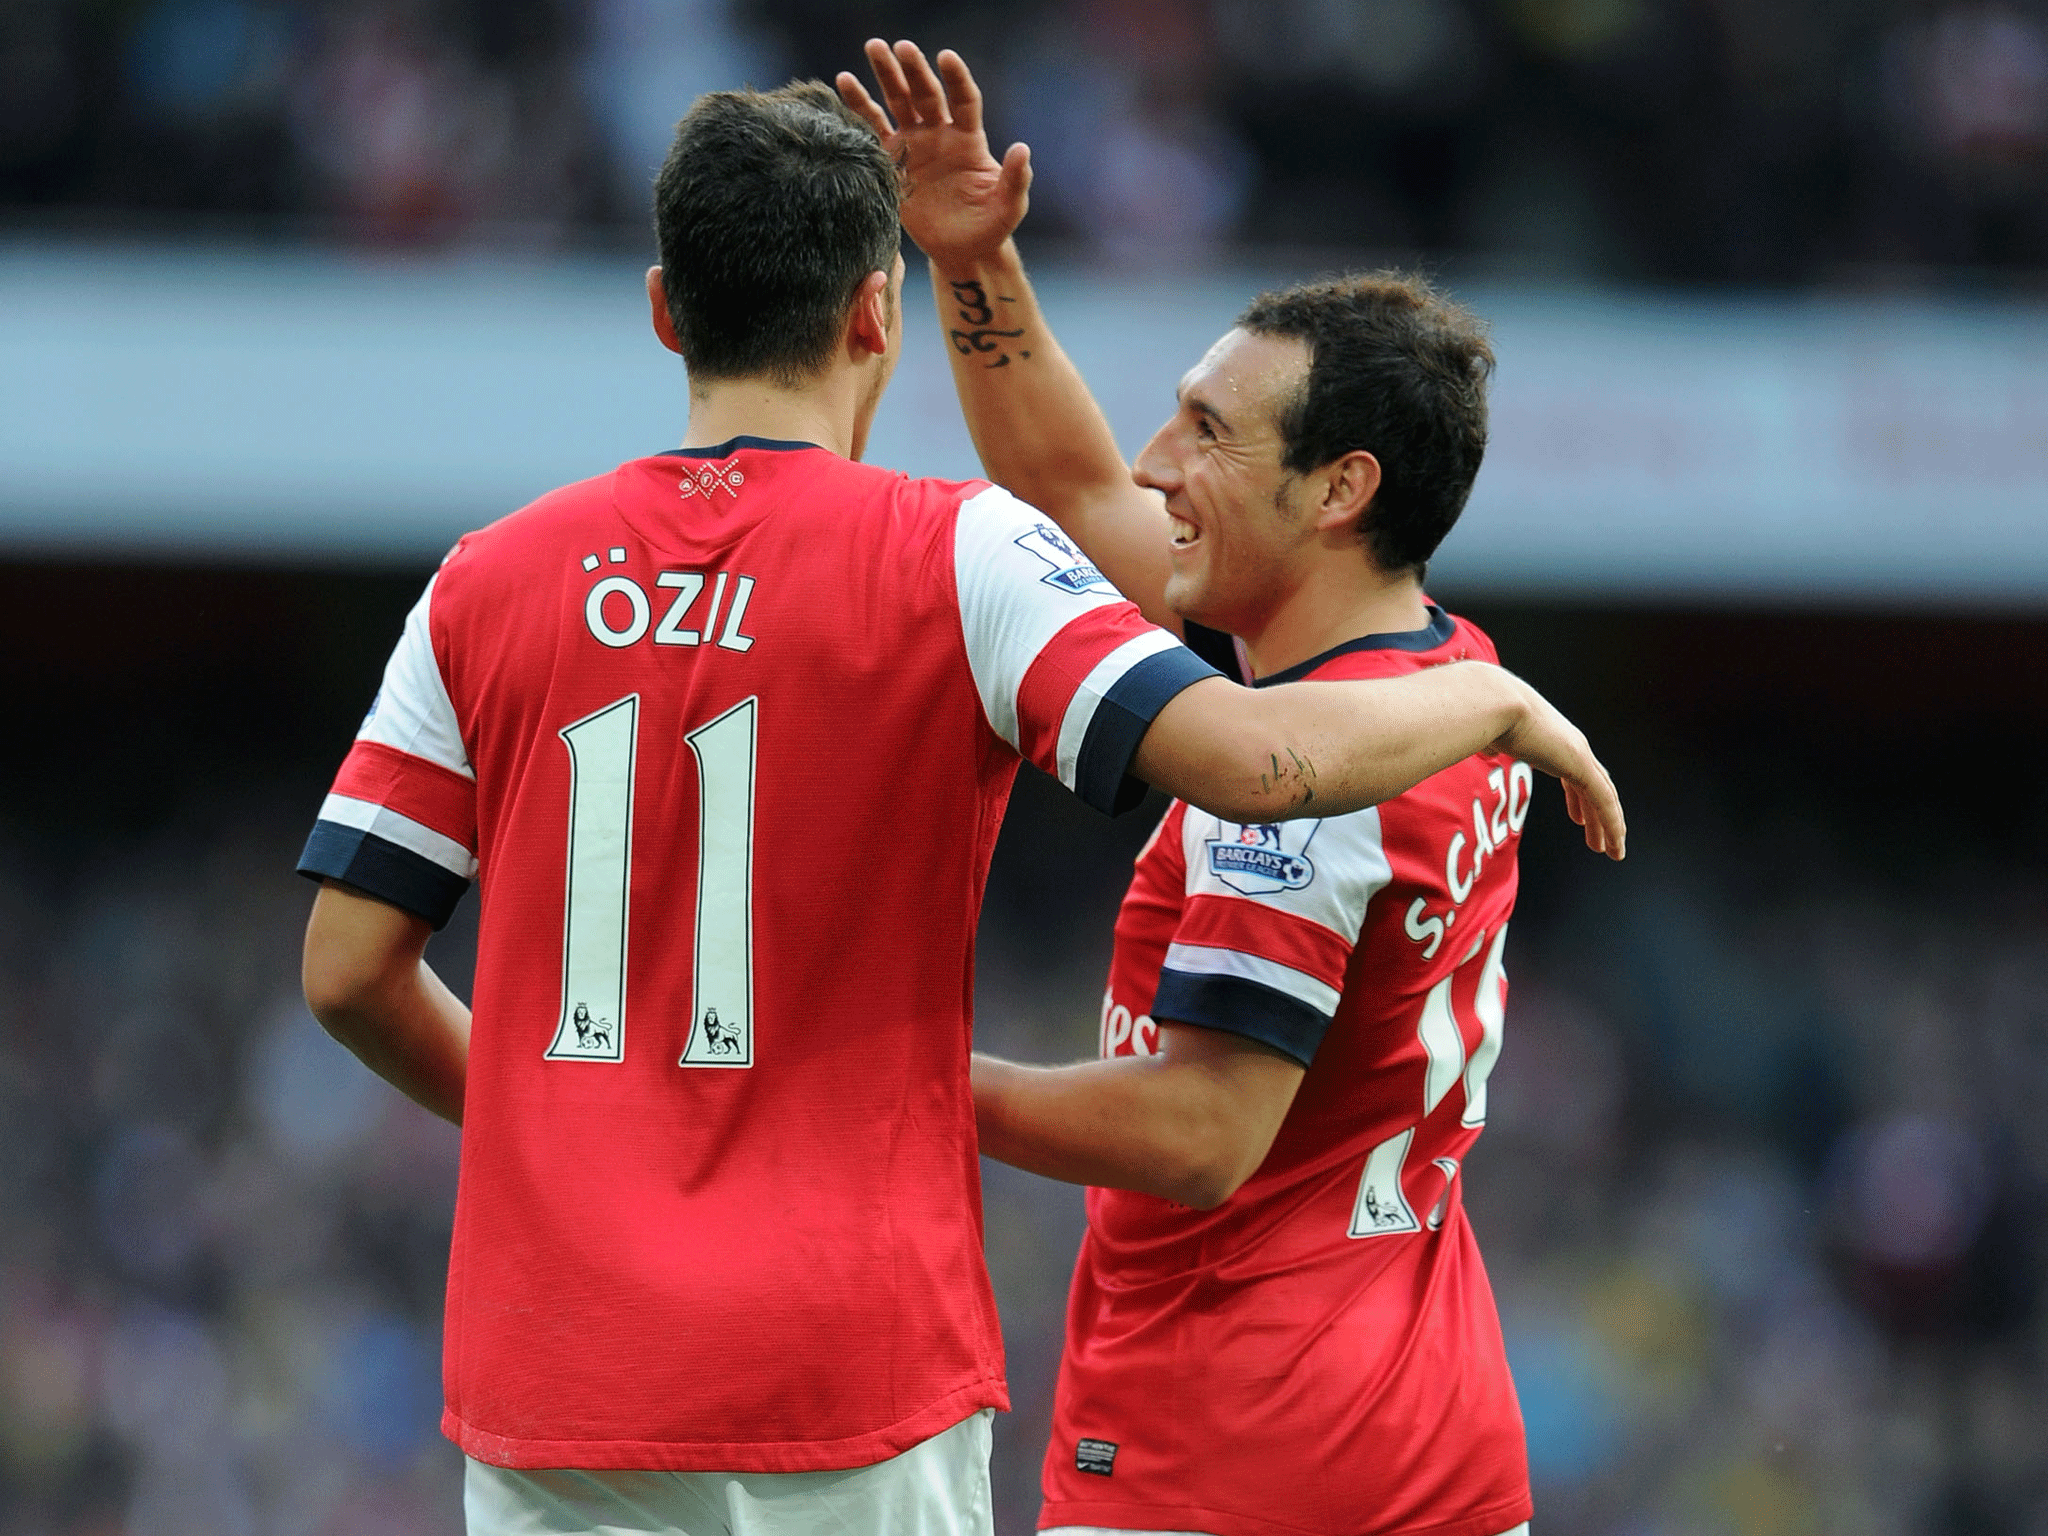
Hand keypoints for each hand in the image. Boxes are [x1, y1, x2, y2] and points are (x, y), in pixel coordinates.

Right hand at [836, 39, 1031, 268]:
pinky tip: (844, 83)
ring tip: (874, 47)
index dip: (956, 78)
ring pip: (899, 102)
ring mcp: (914, 144)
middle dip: (913, 70)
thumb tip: (1022, 149)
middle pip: (926, 93)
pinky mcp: (892, 160)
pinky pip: (874, 129)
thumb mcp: (1008, 208)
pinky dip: (860, 107)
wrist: (960, 250)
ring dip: (887, 75)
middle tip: (900, 46)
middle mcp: (940, 133)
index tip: (946, 57)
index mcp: (969, 139)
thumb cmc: (989, 227)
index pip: (964, 100)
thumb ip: (1015, 180)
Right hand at [1494, 676, 1626, 859]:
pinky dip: (1612, 824)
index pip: (1575, 773)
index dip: (1579, 798)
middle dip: (1598, 815)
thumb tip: (1481, 746)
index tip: (1580, 818)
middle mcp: (1570, 744)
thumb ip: (1489, 741)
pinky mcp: (1581, 764)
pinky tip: (1614, 844)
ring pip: (1604, 797)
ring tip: (1612, 851)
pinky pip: (1603, 801)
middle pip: (1594, 786)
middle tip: (1600, 840)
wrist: (1493, 702)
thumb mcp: (1487, 733)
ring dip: (1610, 826)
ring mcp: (1578, 753)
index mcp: (1551, 739)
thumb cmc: (1483, 714)